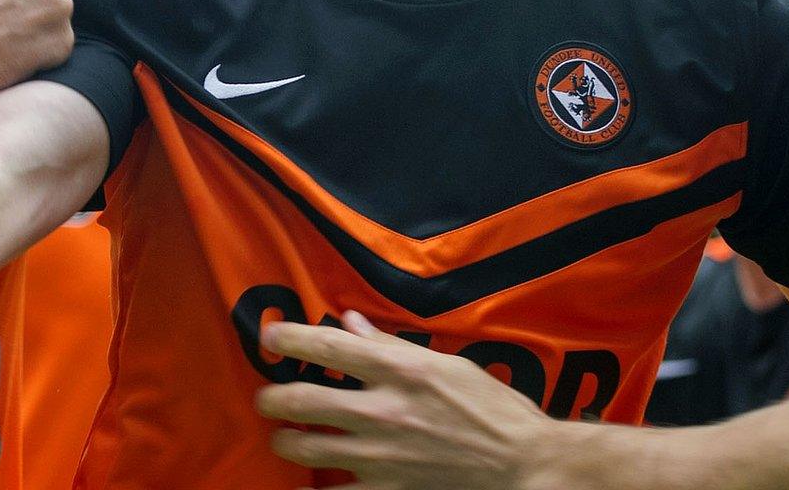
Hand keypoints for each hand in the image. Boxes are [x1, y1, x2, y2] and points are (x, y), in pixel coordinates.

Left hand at [255, 311, 552, 489]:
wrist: (522, 463)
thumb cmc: (492, 408)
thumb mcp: (446, 364)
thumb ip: (391, 347)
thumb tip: (351, 324)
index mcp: (400, 370)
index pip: (328, 346)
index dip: (290, 338)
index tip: (270, 337)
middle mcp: (383, 409)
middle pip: (303, 399)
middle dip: (273, 397)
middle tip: (267, 398)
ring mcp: (382, 454)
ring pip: (307, 447)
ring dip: (286, 441)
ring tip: (284, 438)